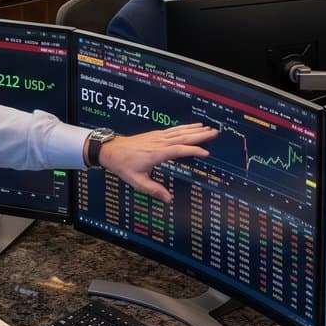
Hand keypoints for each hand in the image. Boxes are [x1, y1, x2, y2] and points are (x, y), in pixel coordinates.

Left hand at [99, 124, 217, 202]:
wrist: (111, 150)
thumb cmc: (123, 165)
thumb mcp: (137, 181)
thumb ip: (153, 190)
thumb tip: (168, 199)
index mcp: (156, 153)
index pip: (179, 150)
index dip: (193, 151)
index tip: (206, 153)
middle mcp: (159, 142)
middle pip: (183, 137)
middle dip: (200, 135)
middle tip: (214, 133)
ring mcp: (158, 137)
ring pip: (180, 131)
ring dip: (195, 129)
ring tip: (208, 129)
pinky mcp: (156, 134)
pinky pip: (174, 129)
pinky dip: (185, 127)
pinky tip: (193, 126)